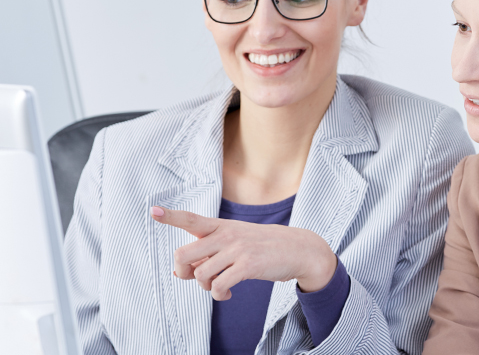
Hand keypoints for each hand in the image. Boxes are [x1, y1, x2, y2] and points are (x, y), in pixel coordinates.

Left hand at [150, 206, 336, 299]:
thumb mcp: (237, 241)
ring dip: (204, 287)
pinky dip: (219, 295)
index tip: (153, 211)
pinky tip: (227, 294)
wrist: (298, 249)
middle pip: (184, 253)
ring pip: (200, 274)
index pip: (191, 219)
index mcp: (222, 226)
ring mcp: (237, 249)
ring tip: (217, 287)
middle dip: (181, 271)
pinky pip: (219, 286)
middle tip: (194, 276)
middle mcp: (226, 235)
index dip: (170, 216)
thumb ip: (211, 251)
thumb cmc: (263, 247)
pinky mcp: (247, 265)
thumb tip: (185, 271)